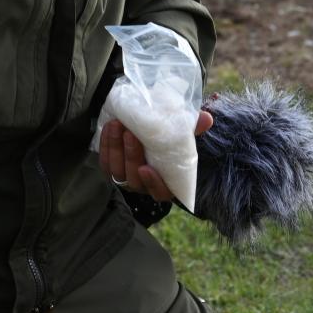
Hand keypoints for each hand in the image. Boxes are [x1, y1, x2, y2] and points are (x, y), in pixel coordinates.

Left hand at [98, 112, 213, 202]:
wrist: (146, 131)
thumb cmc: (168, 139)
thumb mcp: (182, 134)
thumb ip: (192, 128)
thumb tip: (207, 118)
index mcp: (165, 183)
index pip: (160, 193)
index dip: (153, 183)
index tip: (146, 168)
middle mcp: (144, 184)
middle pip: (134, 179)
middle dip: (131, 156)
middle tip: (130, 134)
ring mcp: (126, 177)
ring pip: (117, 170)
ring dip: (115, 147)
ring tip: (117, 125)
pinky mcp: (111, 167)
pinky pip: (105, 161)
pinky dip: (106, 144)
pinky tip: (109, 127)